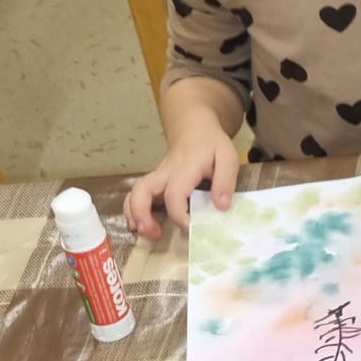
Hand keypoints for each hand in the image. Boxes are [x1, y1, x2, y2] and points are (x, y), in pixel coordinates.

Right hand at [124, 126, 240, 238]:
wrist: (194, 128)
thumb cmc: (211, 144)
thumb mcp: (227, 157)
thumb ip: (225, 181)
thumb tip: (221, 206)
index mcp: (184, 169)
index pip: (174, 194)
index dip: (179, 215)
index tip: (191, 226)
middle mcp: (164, 174)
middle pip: (141, 191)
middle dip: (141, 214)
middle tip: (153, 233)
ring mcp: (156, 178)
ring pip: (134, 194)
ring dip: (135, 215)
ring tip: (148, 232)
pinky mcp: (154, 182)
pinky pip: (136, 196)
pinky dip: (134, 211)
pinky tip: (144, 225)